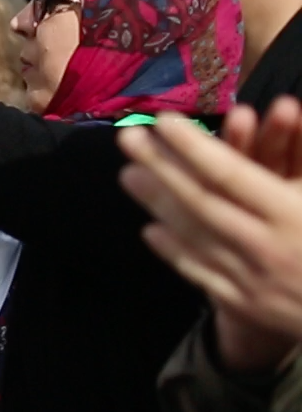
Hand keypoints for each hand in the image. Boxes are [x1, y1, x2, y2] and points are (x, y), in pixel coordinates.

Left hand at [119, 98, 301, 373]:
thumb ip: (300, 161)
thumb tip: (287, 106)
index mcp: (295, 214)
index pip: (232, 175)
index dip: (194, 147)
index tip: (164, 120)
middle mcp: (268, 247)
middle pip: (201, 201)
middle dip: (161, 167)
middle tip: (126, 137)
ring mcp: (253, 279)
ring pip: (194, 236)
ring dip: (157, 204)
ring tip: (128, 175)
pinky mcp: (247, 305)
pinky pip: (202, 274)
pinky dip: (174, 251)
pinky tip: (151, 230)